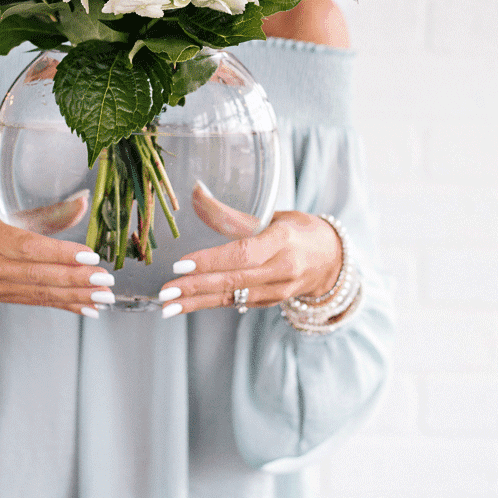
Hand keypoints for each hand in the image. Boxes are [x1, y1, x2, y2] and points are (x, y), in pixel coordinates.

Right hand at [0, 194, 115, 322]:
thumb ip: (40, 212)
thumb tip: (82, 202)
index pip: (26, 247)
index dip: (59, 253)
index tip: (90, 256)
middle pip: (35, 275)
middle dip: (74, 279)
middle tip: (106, 280)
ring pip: (39, 293)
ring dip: (76, 296)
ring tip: (104, 296)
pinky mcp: (1, 299)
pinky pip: (37, 303)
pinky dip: (65, 305)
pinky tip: (89, 308)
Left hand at [157, 183, 341, 316]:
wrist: (331, 260)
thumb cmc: (298, 230)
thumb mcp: (272, 215)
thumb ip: (232, 214)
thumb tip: (196, 191)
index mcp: (282, 240)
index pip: (244, 253)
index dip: (211, 260)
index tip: (181, 264)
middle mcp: (282, 269)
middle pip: (234, 280)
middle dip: (196, 287)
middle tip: (166, 291)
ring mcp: (278, 290)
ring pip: (232, 297)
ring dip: (197, 303)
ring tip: (167, 306)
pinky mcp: (270, 303)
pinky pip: (236, 302)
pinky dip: (209, 304)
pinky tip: (186, 305)